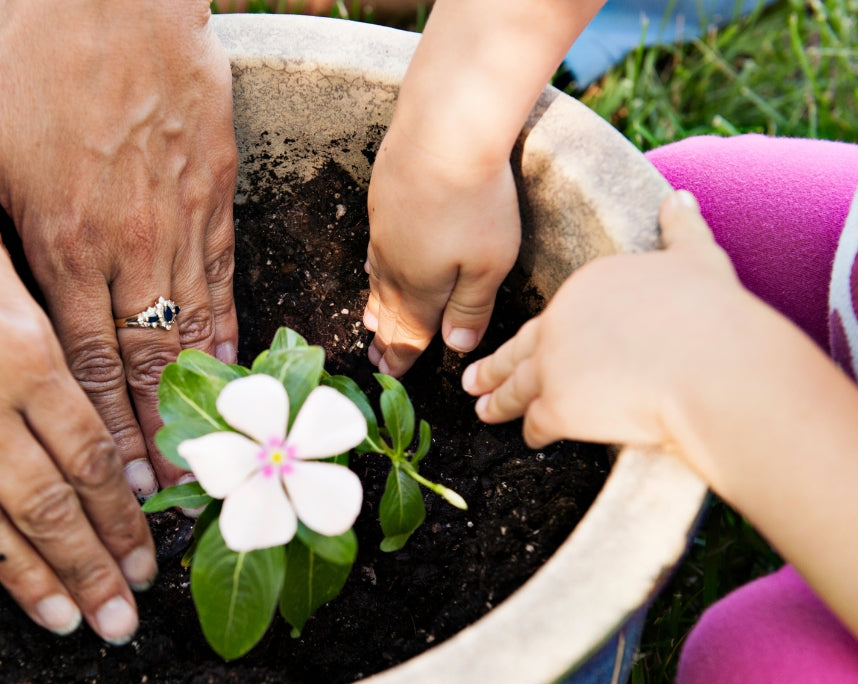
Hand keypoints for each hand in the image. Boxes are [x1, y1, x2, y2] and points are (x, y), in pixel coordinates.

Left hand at [0, 0, 238, 495]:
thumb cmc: (24, 56)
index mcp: (58, 243)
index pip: (81, 365)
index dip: (100, 434)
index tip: (114, 488)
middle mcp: (125, 248)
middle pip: (140, 367)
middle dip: (152, 441)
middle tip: (164, 503)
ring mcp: (177, 225)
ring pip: (188, 335)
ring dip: (195, 404)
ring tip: (204, 462)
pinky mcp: (214, 198)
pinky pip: (221, 286)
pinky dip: (227, 338)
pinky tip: (234, 377)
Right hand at [364, 123, 520, 375]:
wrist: (442, 132)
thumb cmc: (474, 203)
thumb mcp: (488, 266)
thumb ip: (470, 310)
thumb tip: (455, 349)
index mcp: (420, 291)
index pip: (409, 335)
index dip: (402, 358)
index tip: (392, 376)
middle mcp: (395, 266)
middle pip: (389, 311)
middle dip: (386, 339)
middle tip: (376, 360)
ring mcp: (384, 232)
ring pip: (378, 280)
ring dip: (376, 305)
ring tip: (369, 322)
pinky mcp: (383, 200)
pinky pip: (376, 248)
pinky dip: (375, 268)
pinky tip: (374, 266)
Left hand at [461, 191, 759, 449]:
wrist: (712, 366)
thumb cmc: (711, 314)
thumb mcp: (696, 258)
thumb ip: (681, 229)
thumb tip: (679, 197)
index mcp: (586, 285)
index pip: (557, 313)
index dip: (545, 331)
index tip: (533, 341)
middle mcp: (560, 321)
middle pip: (521, 348)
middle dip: (494, 367)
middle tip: (472, 381)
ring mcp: (552, 365)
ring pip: (517, 387)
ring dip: (499, 401)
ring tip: (484, 411)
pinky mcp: (556, 407)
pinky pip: (537, 423)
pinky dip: (534, 431)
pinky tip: (533, 437)